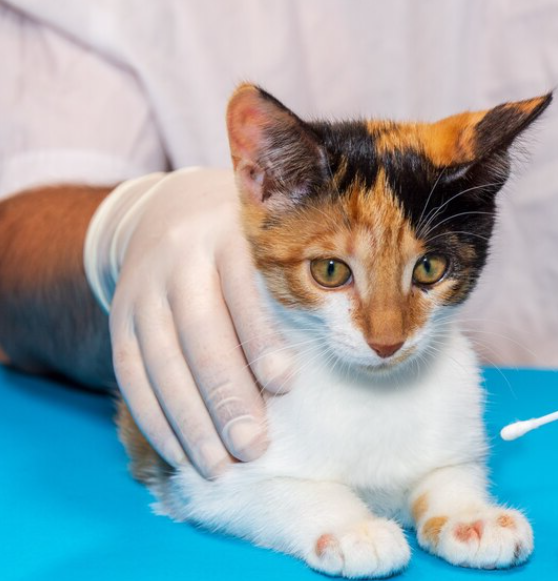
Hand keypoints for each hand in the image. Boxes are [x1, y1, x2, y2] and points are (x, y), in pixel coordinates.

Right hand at [85, 168, 294, 477]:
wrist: (178, 209)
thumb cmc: (252, 244)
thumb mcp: (276, 245)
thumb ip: (298, 290)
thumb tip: (318, 373)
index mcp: (229, 234)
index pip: (243, 289)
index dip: (261, 338)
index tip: (284, 384)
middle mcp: (180, 257)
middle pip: (199, 333)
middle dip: (225, 396)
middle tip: (253, 446)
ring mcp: (144, 288)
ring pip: (161, 361)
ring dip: (189, 421)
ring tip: (220, 466)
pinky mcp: (121, 315)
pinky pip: (131, 374)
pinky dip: (154, 420)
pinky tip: (180, 455)